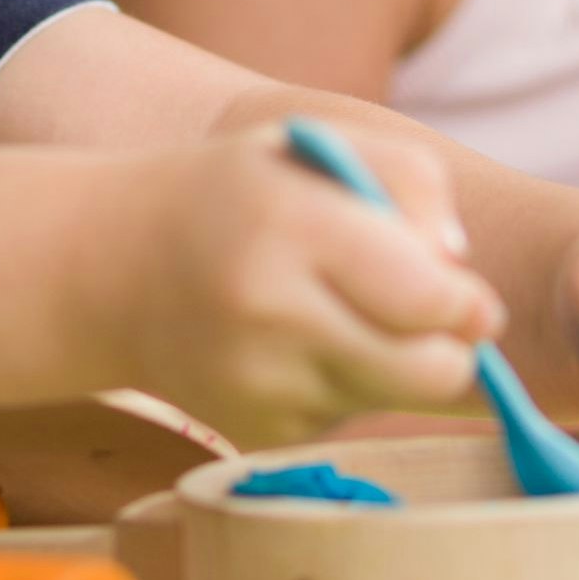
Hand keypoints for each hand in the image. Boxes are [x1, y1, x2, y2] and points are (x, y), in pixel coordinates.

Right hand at [92, 122, 505, 450]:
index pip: (428, 299)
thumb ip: (413, 181)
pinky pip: (349, 417)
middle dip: (454, 350)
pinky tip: (297, 347)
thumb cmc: (240, 196)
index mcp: (294, 227)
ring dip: (397, 366)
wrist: (112, 271)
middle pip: (432, 374)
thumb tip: (460, 268)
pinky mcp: (257, 432)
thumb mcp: (318, 146)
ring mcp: (260, 385)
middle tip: (431, 319)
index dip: (466, 303)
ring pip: (396, 399)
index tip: (466, 293)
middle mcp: (273, 315)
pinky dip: (347, 386)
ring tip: (342, 316)